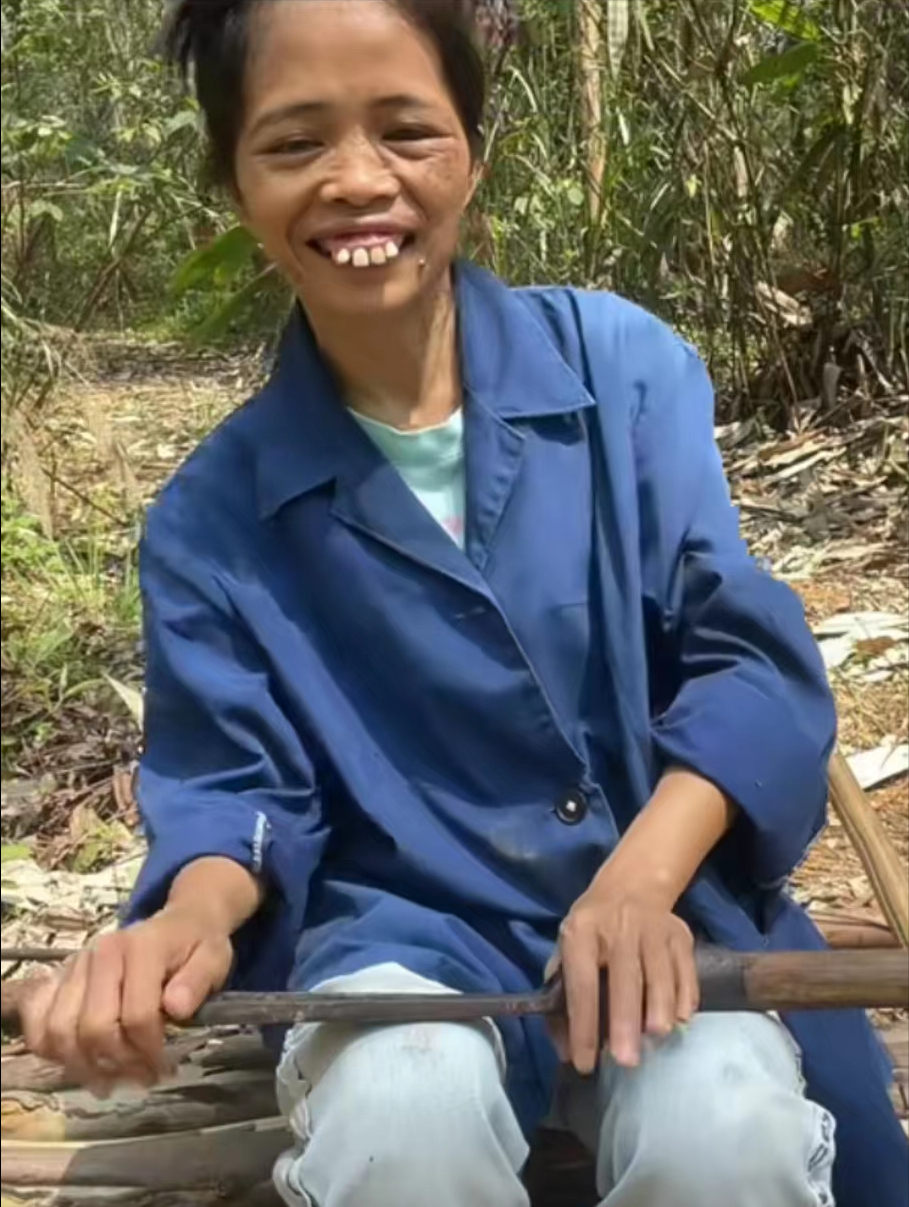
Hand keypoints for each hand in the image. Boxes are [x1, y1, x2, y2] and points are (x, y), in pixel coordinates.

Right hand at [19, 904, 233, 1094]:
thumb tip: (175, 1008)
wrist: (179, 922)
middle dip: (117, 1063)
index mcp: (140, 948)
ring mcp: (75, 964)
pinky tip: (79, 1061)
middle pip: (93, 1027)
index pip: (136, 1015)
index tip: (164, 1068)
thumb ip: (197, 982)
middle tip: (140, 1078)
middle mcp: (100, 953)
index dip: (149, 1051)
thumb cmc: (197, 945)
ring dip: (82, 1065)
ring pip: (59, 1030)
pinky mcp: (60, 976)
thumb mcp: (213, 959)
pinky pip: (38, 1021)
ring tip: (110, 1080)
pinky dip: (50, 1049)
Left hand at [550, 876, 697, 1073]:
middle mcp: (619, 927)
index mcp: (582, 932)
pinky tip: (678, 1020)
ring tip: (655, 1040)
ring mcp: (654, 929)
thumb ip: (561, 998)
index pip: (582, 983)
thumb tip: (564, 1050)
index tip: (585, 1063)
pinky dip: (684, 999)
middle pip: (626, 979)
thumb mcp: (566, 950)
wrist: (632, 886)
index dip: (583, 1025)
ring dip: (659, 1011)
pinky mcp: (680, 935)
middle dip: (626, 1022)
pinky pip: (686, 973)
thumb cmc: (593, 929)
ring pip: (661, 976)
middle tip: (627, 1061)